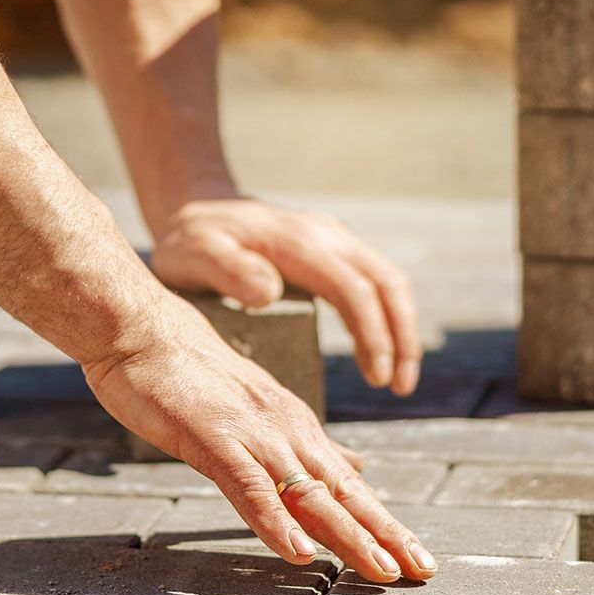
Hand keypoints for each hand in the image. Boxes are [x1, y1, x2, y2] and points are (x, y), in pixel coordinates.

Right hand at [84, 302, 434, 582]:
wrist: (140, 330)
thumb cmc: (188, 372)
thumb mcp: (260, 409)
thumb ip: (305, 444)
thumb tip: (356, 468)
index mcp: (297, 428)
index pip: (350, 486)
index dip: (385, 523)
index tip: (417, 558)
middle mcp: (286, 432)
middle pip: (344, 493)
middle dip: (386, 534)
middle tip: (422, 570)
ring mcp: (252, 436)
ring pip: (309, 494)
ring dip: (348, 534)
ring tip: (381, 569)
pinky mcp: (214, 440)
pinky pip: (249, 487)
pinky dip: (275, 522)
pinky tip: (299, 552)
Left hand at [149, 198, 422, 395]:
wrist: (194, 207)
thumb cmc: (190, 239)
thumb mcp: (193, 255)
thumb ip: (227, 271)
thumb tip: (269, 293)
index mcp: (299, 242)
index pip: (355, 289)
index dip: (373, 335)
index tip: (378, 378)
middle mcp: (326, 235)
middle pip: (388, 282)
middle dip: (402, 336)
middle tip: (402, 387)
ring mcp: (333, 240)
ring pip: (388, 281)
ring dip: (400, 330)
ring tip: (396, 381)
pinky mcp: (332, 250)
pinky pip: (372, 283)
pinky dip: (384, 319)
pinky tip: (376, 355)